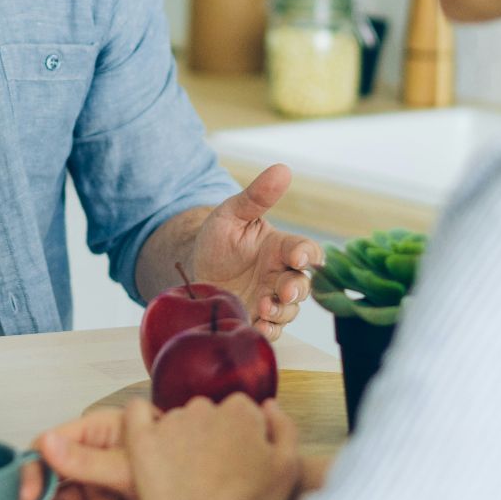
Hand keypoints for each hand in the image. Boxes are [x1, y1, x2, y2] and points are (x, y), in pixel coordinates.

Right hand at [31, 409, 145, 499]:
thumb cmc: (173, 473)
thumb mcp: (127, 468)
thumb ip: (85, 460)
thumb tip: (47, 443)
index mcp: (97, 433)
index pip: (50, 444)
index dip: (34, 469)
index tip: (29, 496)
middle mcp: (93, 458)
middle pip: (52, 478)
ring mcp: (97, 485)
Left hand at [121, 396, 300, 499]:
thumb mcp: (287, 469)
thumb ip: (283, 427)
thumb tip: (268, 405)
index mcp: (241, 412)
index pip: (238, 411)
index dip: (236, 437)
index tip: (233, 459)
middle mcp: (205, 409)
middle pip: (207, 413)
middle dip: (209, 435)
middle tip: (209, 471)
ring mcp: (171, 423)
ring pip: (175, 418)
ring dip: (178, 436)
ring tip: (184, 474)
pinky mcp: (142, 439)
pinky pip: (136, 412)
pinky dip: (141, 419)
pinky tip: (150, 442)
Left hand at [189, 164, 317, 339]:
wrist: (192, 268)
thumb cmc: (217, 239)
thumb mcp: (231, 214)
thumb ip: (256, 196)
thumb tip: (282, 169)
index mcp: (280, 248)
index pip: (306, 250)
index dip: (308, 255)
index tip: (298, 258)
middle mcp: (280, 275)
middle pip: (303, 285)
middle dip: (296, 290)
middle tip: (281, 291)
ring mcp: (270, 299)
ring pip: (290, 310)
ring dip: (281, 311)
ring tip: (262, 307)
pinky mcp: (257, 318)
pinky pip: (273, 329)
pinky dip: (270, 330)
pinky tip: (259, 326)